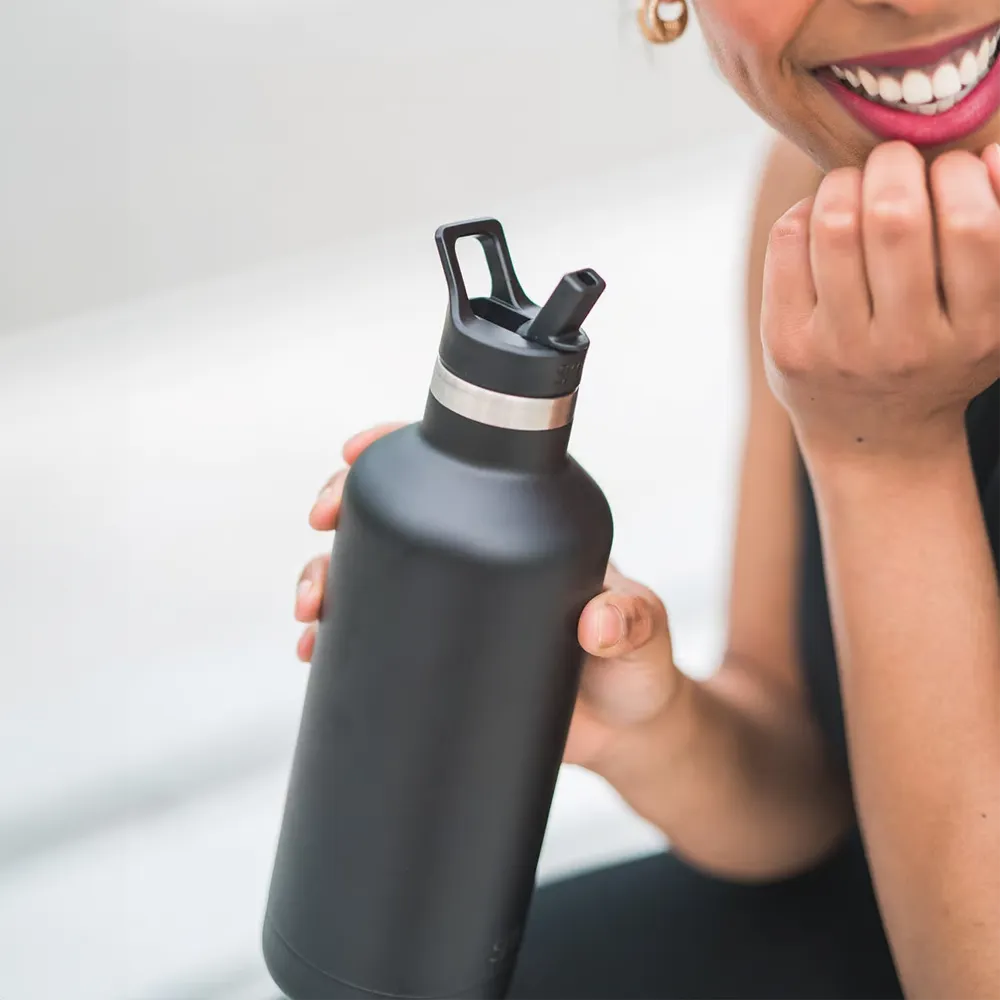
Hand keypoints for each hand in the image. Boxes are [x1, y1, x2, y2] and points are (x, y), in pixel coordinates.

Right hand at [294, 424, 681, 773]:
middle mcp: (479, 554)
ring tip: (312, 609)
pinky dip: (336, 637)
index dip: (397, 446)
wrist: (624, 733)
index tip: (355, 451)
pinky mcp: (436, 654)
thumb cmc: (640, 670)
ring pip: (373, 570)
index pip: (456, 465)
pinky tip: (312, 651)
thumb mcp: (643, 637)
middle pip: (398, 509)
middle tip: (321, 527)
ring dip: (326, 574)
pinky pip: (374, 634)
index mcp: (523, 523)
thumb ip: (632, 624)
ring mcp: (453, 604)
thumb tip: (597, 622)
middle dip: (344, 507)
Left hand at [761, 142, 999, 467]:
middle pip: (894, 218)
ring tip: (856, 184)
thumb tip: (989, 156)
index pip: (972, 227)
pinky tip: (820, 219)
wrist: (875, 439)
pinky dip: (805, 211)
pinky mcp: (788, 345)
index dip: (959, 175)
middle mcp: (906, 346)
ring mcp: (840, 350)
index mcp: (975, 332)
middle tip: (895, 160)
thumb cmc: (941, 356)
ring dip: (845, 181)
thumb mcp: (993, 313)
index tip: (951, 170)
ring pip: (833, 225)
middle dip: (894, 164)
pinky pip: (787, 243)